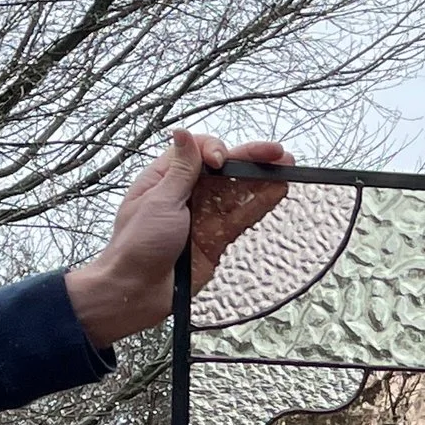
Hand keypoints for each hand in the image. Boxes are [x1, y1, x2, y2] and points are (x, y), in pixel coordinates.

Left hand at [65, 131, 293, 349]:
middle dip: (250, 158)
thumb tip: (184, 133)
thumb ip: (180, 170)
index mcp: (165, 179)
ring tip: (288, 166)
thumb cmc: (136, 246)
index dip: (214, 149)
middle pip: (224, 169)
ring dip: (262, 178)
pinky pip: (242, 216)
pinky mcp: (218, 238)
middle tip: (278, 152)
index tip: (219, 161)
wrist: (138, 290)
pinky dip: (261, 203)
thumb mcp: (158, 201)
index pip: (197, 152)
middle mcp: (187, 194)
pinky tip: (278, 191)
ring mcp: (204, 216)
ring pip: (238, 191)